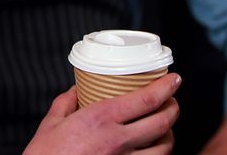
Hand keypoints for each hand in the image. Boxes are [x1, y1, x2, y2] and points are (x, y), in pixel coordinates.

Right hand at [23, 73, 180, 154]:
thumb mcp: (51, 123)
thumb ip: (66, 103)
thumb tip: (76, 90)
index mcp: (101, 119)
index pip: (147, 99)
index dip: (166, 87)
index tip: (174, 80)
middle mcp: (118, 140)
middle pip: (162, 121)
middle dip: (173, 108)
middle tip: (172, 101)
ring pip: (164, 147)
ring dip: (169, 133)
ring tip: (165, 127)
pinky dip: (159, 154)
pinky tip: (153, 149)